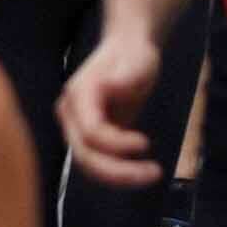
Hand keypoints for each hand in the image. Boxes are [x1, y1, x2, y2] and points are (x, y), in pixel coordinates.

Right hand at [56, 20, 164, 187]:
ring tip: (152, 173)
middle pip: (84, 154)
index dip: (116, 144)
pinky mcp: (90, 137)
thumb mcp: (137, 62)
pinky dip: (120, 170)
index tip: (146, 142)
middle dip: (117, 171)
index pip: (90, 131)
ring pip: (89, 163)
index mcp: (79, 95)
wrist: (127, 49)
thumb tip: (108, 86)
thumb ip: (124, 77)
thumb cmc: (133, 54)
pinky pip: (99, 162)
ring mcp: (78, 127)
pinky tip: (143, 167)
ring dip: (119, 176)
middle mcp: (72, 114)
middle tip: (154, 172)